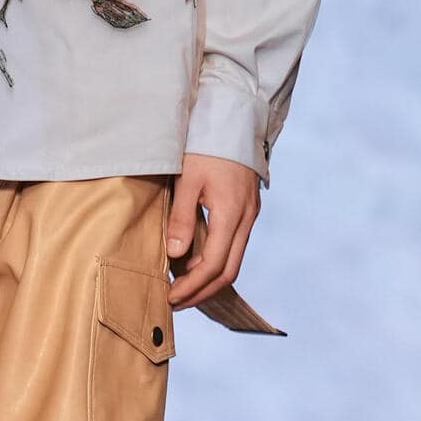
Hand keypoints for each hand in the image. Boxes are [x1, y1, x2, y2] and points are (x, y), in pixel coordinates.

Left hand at [165, 154, 260, 309]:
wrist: (235, 118)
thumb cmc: (207, 145)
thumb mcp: (188, 179)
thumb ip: (182, 218)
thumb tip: (176, 255)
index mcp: (231, 214)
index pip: (213, 264)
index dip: (192, 286)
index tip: (170, 297)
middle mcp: (246, 219)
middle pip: (228, 271)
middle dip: (201, 292)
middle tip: (175, 302)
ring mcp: (250, 215)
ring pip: (232, 260)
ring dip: (208, 279)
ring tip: (181, 287)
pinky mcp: (246, 210)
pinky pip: (233, 246)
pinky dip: (214, 260)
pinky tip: (194, 263)